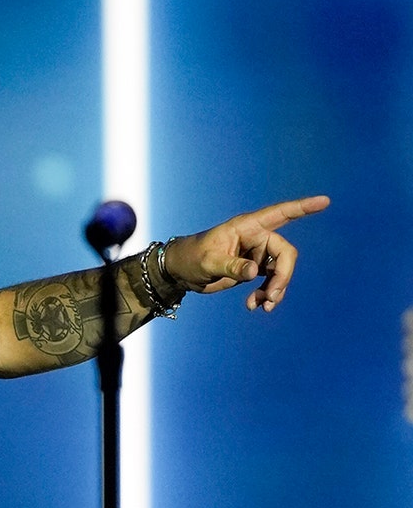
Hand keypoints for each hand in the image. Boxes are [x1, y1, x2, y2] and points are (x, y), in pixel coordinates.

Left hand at [163, 195, 330, 311]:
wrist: (181, 272)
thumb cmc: (191, 258)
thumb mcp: (208, 262)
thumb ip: (231, 266)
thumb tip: (254, 272)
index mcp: (246, 227)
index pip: (280, 214)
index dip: (303, 207)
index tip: (325, 201)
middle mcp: (256, 238)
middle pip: (285, 254)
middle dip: (282, 277)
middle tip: (271, 298)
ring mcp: (256, 254)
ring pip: (280, 271)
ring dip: (275, 290)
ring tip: (262, 306)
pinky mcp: (254, 269)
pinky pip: (270, 282)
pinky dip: (267, 295)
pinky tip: (254, 306)